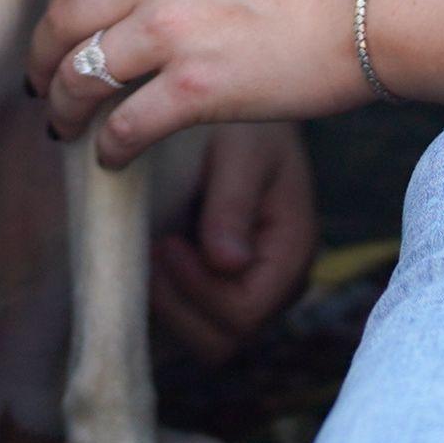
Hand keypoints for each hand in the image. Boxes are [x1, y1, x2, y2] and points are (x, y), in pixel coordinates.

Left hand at [0, 0, 380, 164]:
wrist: (383, 6)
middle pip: (64, 17)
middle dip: (42, 57)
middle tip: (38, 81)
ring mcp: (175, 31)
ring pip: (83, 77)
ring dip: (65, 110)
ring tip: (63, 127)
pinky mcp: (198, 89)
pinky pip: (127, 125)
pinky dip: (111, 149)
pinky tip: (112, 158)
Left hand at [150, 120, 319, 365]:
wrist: (240, 103)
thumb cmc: (244, 122)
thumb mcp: (240, 149)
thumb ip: (232, 204)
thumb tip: (226, 263)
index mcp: (291, 248)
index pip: (245, 311)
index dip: (199, 290)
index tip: (166, 243)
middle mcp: (279, 281)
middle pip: (227, 338)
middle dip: (180, 304)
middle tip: (153, 248)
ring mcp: (255, 289)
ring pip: (210, 339)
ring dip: (171, 306)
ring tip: (151, 253)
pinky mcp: (228, 288)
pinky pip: (198, 323)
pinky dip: (171, 302)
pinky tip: (154, 261)